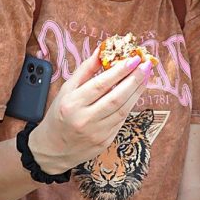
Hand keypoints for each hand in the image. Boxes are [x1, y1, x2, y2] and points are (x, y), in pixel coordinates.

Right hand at [29, 47, 151, 172]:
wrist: (53, 148)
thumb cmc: (60, 114)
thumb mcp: (66, 89)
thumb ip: (85, 70)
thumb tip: (102, 51)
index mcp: (73, 103)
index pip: (100, 85)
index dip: (119, 72)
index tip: (133, 59)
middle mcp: (85, 119)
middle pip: (116, 98)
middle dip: (134, 80)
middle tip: (146, 65)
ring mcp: (97, 133)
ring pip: (123, 110)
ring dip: (137, 92)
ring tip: (146, 76)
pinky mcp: (105, 141)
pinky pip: (121, 120)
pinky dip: (130, 104)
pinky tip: (136, 92)